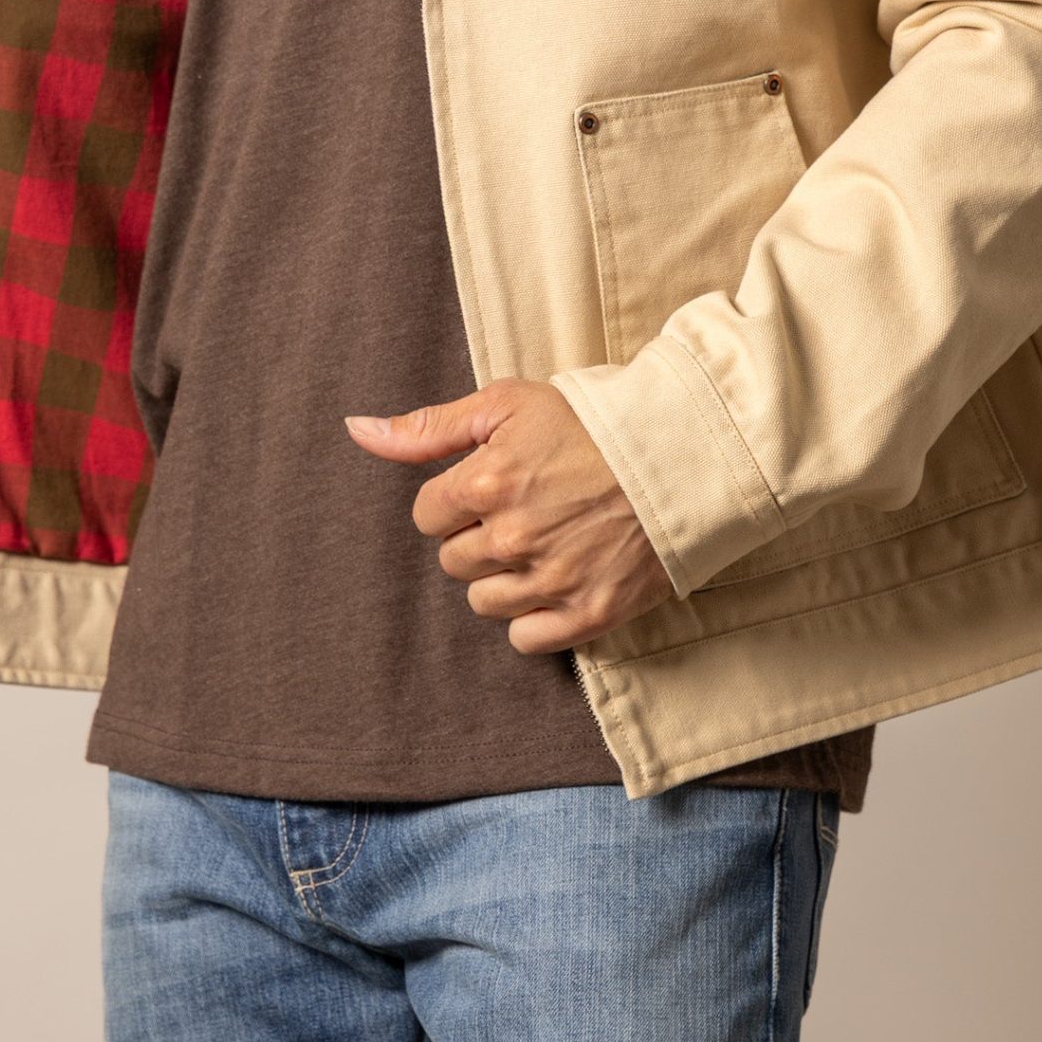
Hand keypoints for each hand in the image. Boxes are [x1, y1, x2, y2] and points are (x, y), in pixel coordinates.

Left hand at [344, 378, 673, 655]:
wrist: (684, 456)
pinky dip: (533, 617)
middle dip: (480, 535)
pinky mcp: (588, 614)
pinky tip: (556, 582)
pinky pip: (524, 637)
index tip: (495, 485)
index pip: (427, 514)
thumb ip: (428, 427)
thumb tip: (356, 431)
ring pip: (483, 601)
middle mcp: (514, 536)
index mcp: (488, 481)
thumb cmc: (594, 423)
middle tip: (528, 510)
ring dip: (504, 576)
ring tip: (545, 543)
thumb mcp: (507, 404)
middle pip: (453, 560)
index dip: (457, 498)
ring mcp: (552, 579)